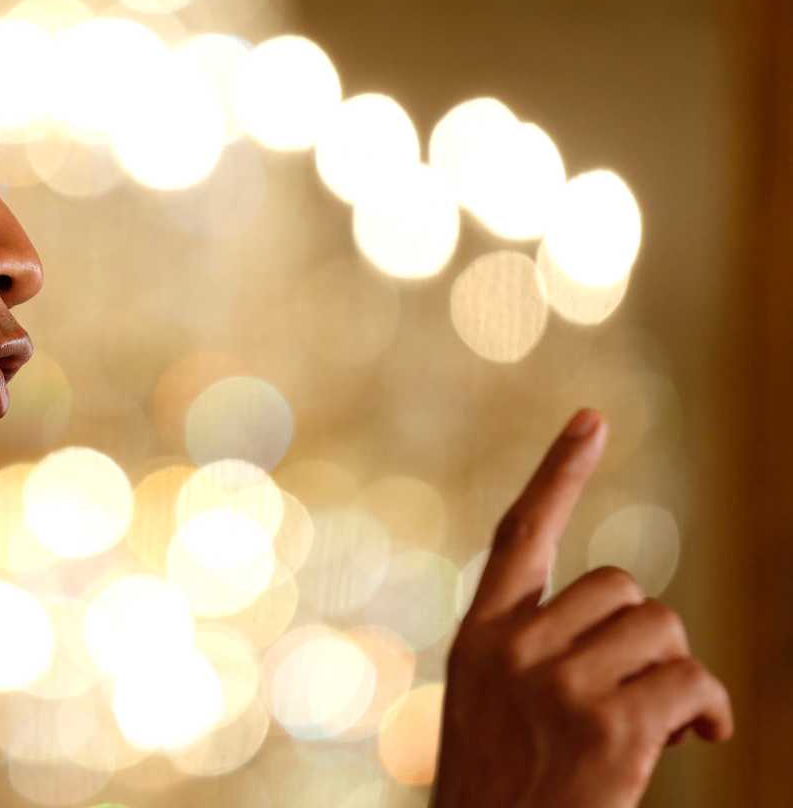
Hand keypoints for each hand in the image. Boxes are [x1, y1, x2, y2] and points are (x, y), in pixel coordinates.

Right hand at [431, 409, 732, 807]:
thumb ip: (537, 655)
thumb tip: (638, 620)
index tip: (592, 419)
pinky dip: (709, 709)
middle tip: (649, 691)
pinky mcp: (608, 726)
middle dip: (648, 634)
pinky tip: (699, 739)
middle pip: (619, 588)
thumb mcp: (493, 712)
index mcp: (478, 638)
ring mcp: (557, 685)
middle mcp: (511, 649)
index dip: (559, 474)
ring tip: (671, 724)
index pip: (522, 536)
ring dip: (680, 674)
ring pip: (662, 628)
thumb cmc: (504, 797)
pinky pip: (690, 680)